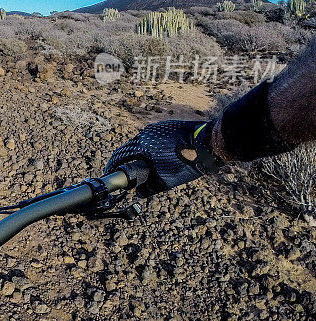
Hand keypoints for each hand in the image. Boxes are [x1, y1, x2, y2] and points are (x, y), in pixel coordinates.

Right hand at [105, 120, 223, 195]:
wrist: (209, 144)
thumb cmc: (188, 163)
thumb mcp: (167, 180)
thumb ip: (149, 188)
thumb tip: (138, 194)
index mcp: (142, 145)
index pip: (121, 155)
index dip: (114, 165)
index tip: (110, 172)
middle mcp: (146, 134)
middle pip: (129, 148)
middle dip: (124, 160)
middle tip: (121, 171)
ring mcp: (156, 129)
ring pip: (140, 142)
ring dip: (137, 153)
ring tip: (138, 164)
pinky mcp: (165, 127)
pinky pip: (151, 138)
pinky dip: (149, 147)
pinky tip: (154, 155)